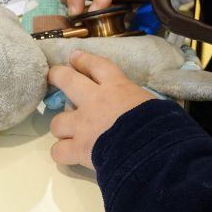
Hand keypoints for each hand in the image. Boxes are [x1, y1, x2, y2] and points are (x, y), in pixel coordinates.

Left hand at [49, 51, 154, 170]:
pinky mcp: (78, 149)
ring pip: (57, 122)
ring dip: (62, 127)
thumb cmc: (158, 124)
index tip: (74, 56)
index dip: (84, 60)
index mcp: (116, 87)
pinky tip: (69, 155)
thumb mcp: (153, 104)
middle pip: (67, 80)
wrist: (149, 149)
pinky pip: (58, 151)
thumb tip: (142, 110)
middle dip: (57, 76)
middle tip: (53, 76)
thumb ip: (139, 103)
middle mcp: (94, 101)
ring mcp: (82, 125)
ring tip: (68, 133)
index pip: (97, 65)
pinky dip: (63, 153)